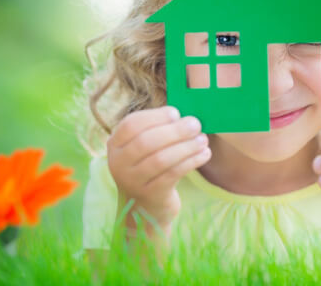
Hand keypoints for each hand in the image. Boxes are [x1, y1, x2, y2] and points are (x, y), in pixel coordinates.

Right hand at [107, 106, 210, 229]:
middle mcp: (118, 163)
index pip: (131, 124)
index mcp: (115, 144)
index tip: (177, 113)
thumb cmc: (151, 168)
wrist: (146, 208)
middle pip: (146, 141)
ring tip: (203, 140)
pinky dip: (191, 161)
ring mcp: (132, 181)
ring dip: (186, 146)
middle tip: (196, 125)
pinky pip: (173, 174)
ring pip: (161, 159)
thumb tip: (186, 116)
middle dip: (175, 131)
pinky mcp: (150, 195)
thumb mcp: (146, 148)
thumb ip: (159, 129)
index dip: (156, 116)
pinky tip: (204, 154)